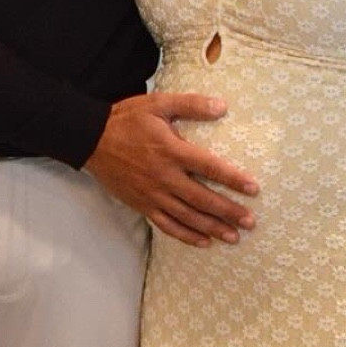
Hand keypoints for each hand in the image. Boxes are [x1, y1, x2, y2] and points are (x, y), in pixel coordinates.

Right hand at [84, 91, 258, 246]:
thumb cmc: (128, 120)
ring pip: (187, 216)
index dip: (232, 179)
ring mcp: (152, 194)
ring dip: (211, 228)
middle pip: (202, 199)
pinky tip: (203, 242)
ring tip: (233, 237)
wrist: (92, 139)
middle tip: (250, 221)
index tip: (253, 188)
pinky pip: (166, 225)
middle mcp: (164, 177)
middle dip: (228, 211)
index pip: (209, 167)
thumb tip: (222, 106)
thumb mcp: (159, 104)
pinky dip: (186, 235)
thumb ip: (191, 104)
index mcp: (171, 151)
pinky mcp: (142, 205)